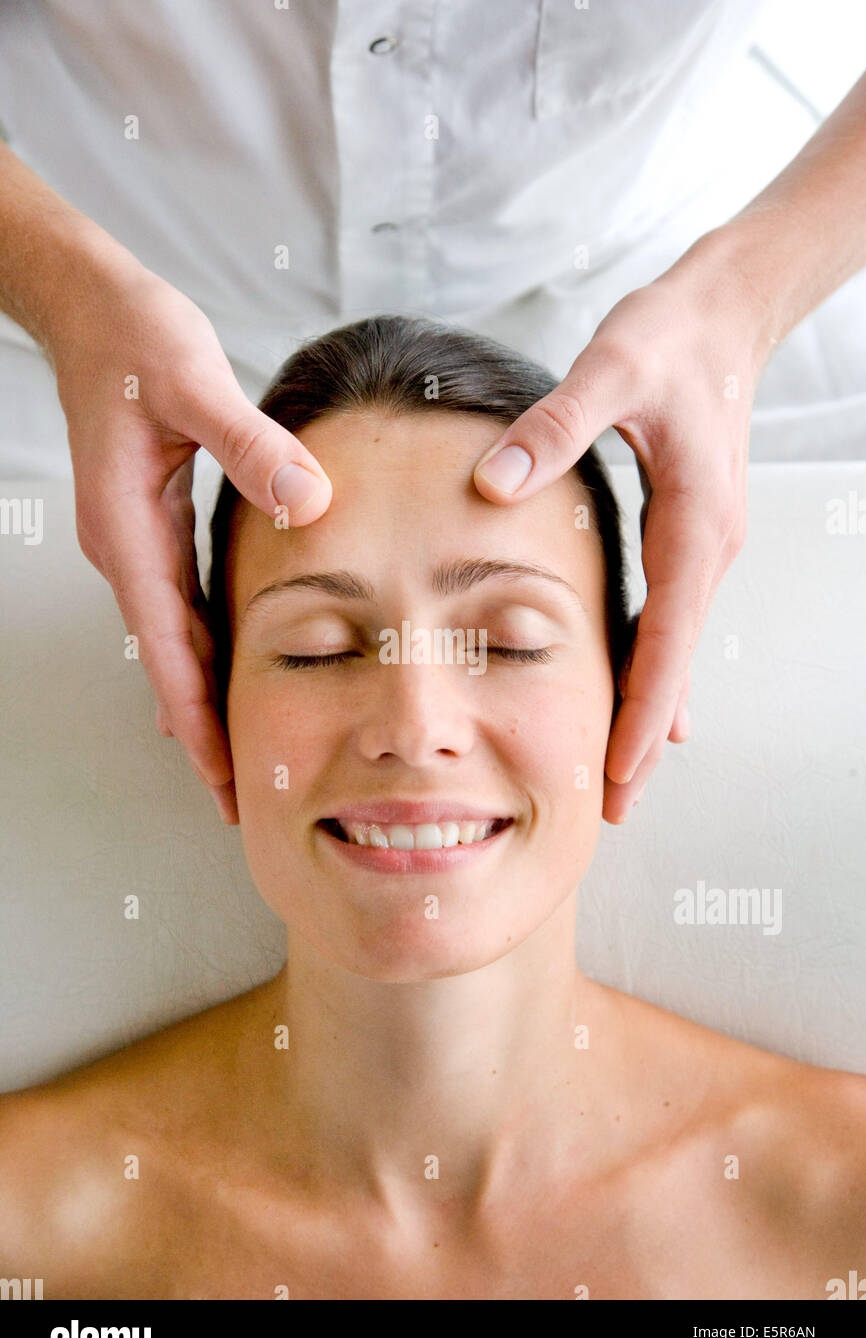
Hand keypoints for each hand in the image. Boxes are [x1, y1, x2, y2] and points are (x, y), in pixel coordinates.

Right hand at [49, 263, 332, 822]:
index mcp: (130, 531)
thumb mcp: (197, 383)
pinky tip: (233, 672)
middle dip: (200, 731)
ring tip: (239, 755)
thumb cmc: (135, 340)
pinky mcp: (154, 524)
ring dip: (203, 697)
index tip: (220, 780)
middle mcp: (129, 548)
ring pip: (174, 640)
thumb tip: (308, 502)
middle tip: (238, 798)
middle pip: (168, 662)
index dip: (196, 718)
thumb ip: (253, 445)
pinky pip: (182, 606)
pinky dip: (206, 650)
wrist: (92, 307)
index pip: (167, 647)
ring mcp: (138, 540)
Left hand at [472, 235, 772, 823]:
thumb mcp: (611, 368)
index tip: (624, 770)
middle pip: (675, 664)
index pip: (669, 638)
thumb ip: (554, 426)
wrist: (722, 312)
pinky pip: (668, 620)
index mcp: (692, 524)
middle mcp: (705, 547)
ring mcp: (699, 546)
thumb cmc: (671, 338)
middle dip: (646, 736)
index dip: (644, 708)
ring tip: (622, 775)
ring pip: (673, 649)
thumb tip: (493, 484)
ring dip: (648, 711)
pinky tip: (640, 700)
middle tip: (617, 806)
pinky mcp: (684, 536)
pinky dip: (652, 667)